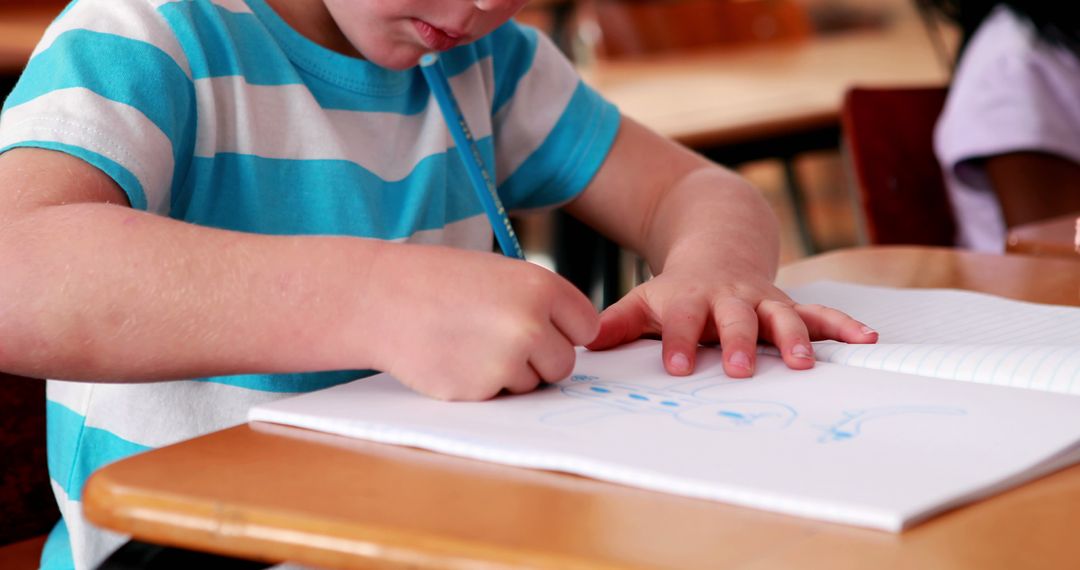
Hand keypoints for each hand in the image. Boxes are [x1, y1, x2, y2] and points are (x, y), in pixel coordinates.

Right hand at [364, 244, 598, 400]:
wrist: (380, 298)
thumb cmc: (440, 283)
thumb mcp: (500, 275)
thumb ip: (539, 304)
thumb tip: (572, 341)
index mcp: (541, 287)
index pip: (586, 326)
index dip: (565, 330)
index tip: (544, 327)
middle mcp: (531, 324)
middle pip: (564, 363)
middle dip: (540, 359)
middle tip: (501, 340)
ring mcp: (506, 360)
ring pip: (532, 384)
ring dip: (510, 374)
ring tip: (470, 344)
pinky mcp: (480, 390)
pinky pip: (499, 397)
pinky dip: (481, 384)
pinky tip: (454, 358)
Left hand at [585, 260, 876, 377]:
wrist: (719, 242)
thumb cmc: (679, 288)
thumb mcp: (646, 298)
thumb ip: (620, 322)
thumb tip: (581, 343)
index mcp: (691, 298)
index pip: (682, 321)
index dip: (680, 341)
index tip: (678, 367)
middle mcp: (730, 298)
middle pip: (735, 318)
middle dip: (738, 342)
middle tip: (739, 368)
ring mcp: (763, 300)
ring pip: (782, 316)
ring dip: (794, 338)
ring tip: (804, 364)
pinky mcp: (790, 304)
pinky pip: (821, 314)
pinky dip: (844, 325)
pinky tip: (867, 340)